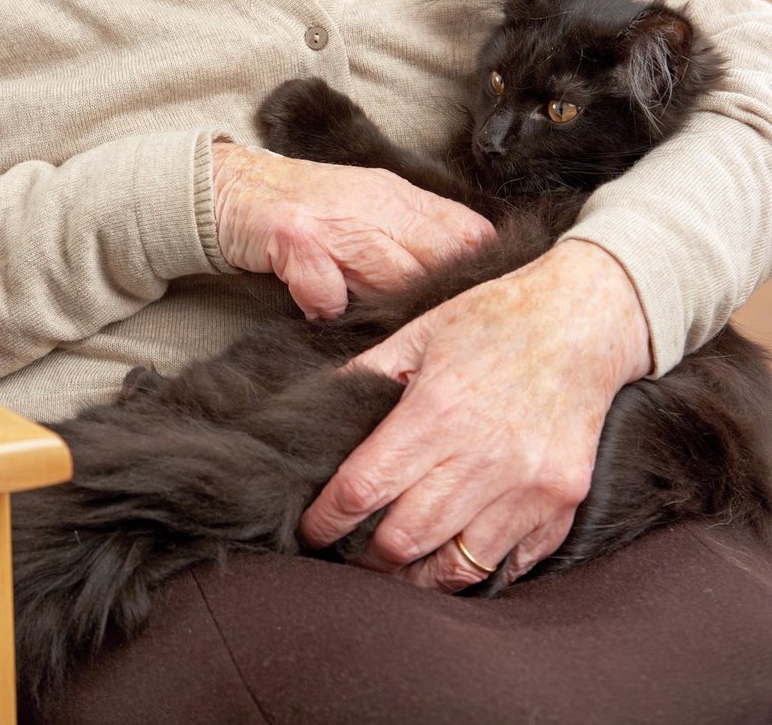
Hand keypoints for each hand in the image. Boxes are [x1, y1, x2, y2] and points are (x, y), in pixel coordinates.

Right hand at [211, 141, 493, 320]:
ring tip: (374, 324)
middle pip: (435, 262)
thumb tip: (469, 269)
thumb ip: (414, 233)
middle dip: (434, 300)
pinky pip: (329, 297)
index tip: (479, 302)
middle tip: (427, 328)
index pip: (467, 232)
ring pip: (391, 281)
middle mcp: (373, 203)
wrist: (233, 187)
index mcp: (399, 195)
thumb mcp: (369, 207)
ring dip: (385, 310)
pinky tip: (318, 308)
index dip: (480, 271)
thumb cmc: (307, 208)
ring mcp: (335, 219)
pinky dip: (326, 310)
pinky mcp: (296, 239)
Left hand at [299, 239, 651, 587]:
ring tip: (398, 571)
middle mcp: (480, 456)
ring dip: (418, 578)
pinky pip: (511, 564)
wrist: (584, 319)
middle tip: (350, 553)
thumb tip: (316, 405)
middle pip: (403, 540)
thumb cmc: (496, 318)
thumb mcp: (421, 330)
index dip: (326, 519)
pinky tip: (454, 559)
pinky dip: (479, 570)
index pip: (362, 488)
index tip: (312, 530)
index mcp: (436, 411)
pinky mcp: (560, 501)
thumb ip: (367, 372)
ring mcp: (525, 485)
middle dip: (365, 557)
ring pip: (455, 566)